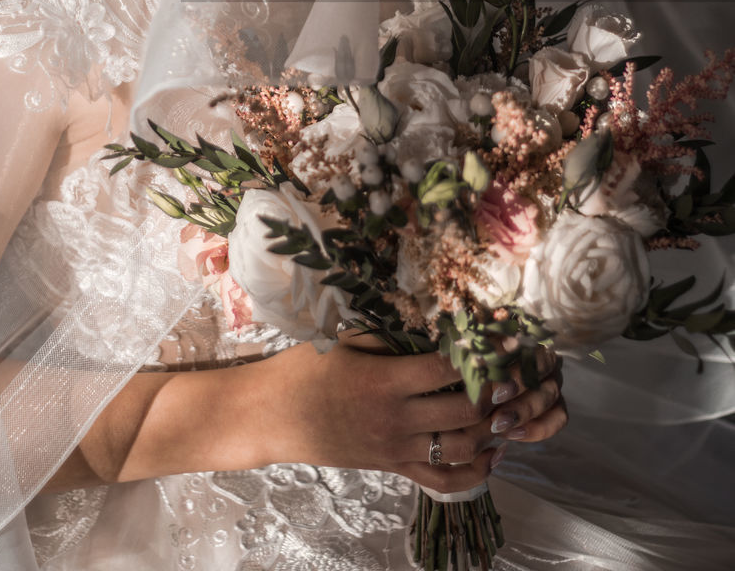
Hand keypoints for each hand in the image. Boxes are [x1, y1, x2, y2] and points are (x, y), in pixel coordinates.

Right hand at [261, 334, 566, 491]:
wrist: (273, 415)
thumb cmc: (306, 367)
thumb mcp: (345, 337)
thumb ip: (389, 329)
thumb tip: (435, 313)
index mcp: (385, 379)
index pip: (447, 367)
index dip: (482, 353)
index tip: (506, 339)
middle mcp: (396, 418)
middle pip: (465, 409)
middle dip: (497, 391)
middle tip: (519, 371)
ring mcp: (396, 448)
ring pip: (461, 446)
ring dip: (493, 428)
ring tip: (512, 405)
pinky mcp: (392, 467)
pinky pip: (443, 480)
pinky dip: (475, 471)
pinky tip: (494, 452)